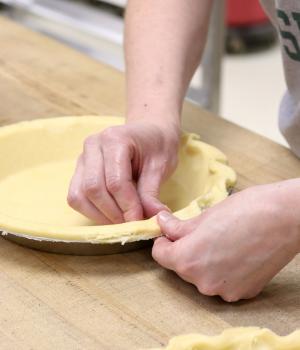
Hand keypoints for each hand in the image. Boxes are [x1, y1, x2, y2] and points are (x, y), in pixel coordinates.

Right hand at [67, 119, 179, 223]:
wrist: (149, 131)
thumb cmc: (157, 146)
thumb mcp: (161, 167)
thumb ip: (152, 194)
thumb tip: (154, 218)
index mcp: (115, 139)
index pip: (115, 181)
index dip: (127, 206)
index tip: (139, 221)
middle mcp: (93, 145)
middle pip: (93, 189)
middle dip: (113, 213)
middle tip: (131, 223)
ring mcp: (83, 157)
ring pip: (79, 195)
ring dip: (100, 214)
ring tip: (121, 220)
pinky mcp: (79, 169)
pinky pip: (76, 196)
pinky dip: (90, 210)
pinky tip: (110, 214)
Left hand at [152, 181, 299, 301]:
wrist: (285, 218)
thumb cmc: (244, 211)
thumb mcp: (204, 215)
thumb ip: (178, 226)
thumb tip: (162, 224)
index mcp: (188, 260)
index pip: (160, 254)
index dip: (163, 240)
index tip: (170, 231)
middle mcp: (203, 283)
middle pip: (181, 266)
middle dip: (185, 250)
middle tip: (201, 232)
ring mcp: (224, 291)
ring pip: (201, 275)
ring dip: (204, 261)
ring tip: (222, 241)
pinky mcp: (243, 293)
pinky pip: (222, 282)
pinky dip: (223, 270)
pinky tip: (236, 252)